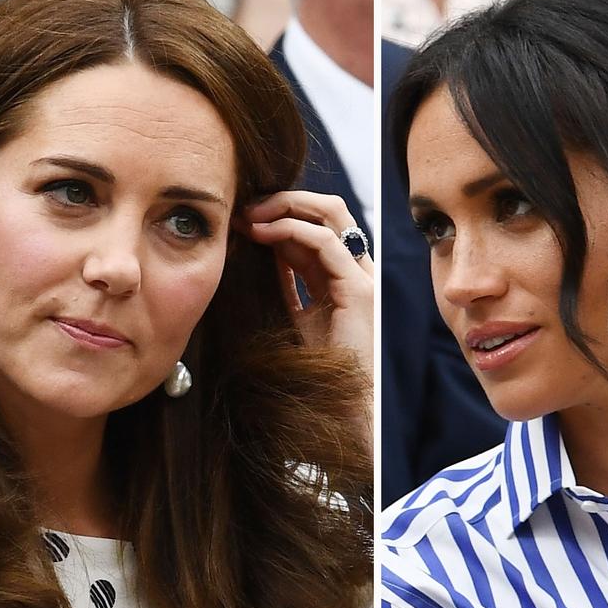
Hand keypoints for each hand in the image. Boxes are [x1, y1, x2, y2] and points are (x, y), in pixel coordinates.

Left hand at [238, 192, 372, 379]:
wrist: (345, 406)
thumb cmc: (323, 369)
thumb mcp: (300, 315)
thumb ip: (290, 283)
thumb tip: (266, 249)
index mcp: (345, 275)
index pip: (318, 224)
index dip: (281, 213)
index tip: (244, 218)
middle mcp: (358, 269)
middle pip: (328, 209)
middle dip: (285, 200)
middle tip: (246, 208)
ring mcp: (363, 276)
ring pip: (330, 214)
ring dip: (284, 207)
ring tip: (250, 216)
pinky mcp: (359, 289)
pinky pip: (326, 242)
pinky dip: (291, 230)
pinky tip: (263, 234)